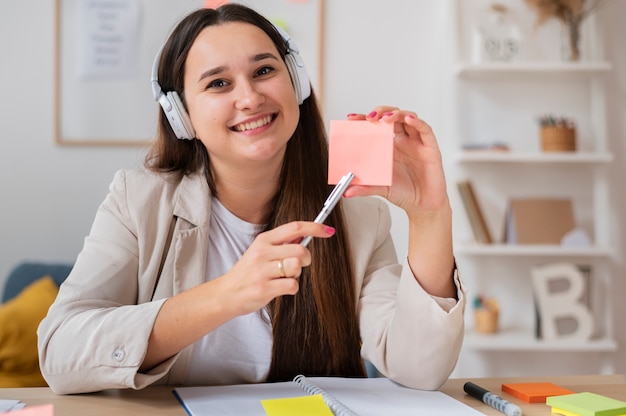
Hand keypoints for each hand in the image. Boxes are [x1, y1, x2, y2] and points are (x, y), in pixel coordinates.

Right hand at [220, 222, 334, 315]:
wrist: (227, 293)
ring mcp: (262, 271)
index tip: (328, 230)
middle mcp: (262, 252)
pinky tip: (280, 288)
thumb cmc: (248, 272)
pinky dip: (292, 288)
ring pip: (297, 267)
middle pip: (300, 250)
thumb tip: (305, 235)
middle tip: (296, 266)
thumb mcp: (261, 251)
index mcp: (264, 240)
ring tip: (284, 277)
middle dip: (306, 259)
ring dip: (297, 274)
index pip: (295, 227)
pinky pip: (292, 285)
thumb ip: (282, 244)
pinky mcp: (264, 288)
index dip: (315, 228)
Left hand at [345, 106, 448, 214]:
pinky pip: (425, 129)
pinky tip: (408, 119)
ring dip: (396, 113)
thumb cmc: (405, 193)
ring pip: (408, 117)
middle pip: (392, 116)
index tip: (352, 119)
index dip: (364, 119)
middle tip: (370, 117)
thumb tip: (347, 191)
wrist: (423, 206)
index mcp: (389, 147)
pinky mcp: (430, 147)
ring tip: (386, 117)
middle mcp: (403, 141)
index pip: (376, 126)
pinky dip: (417, 122)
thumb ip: (365, 188)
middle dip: (380, 112)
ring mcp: (416, 142)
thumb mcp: (381, 189)